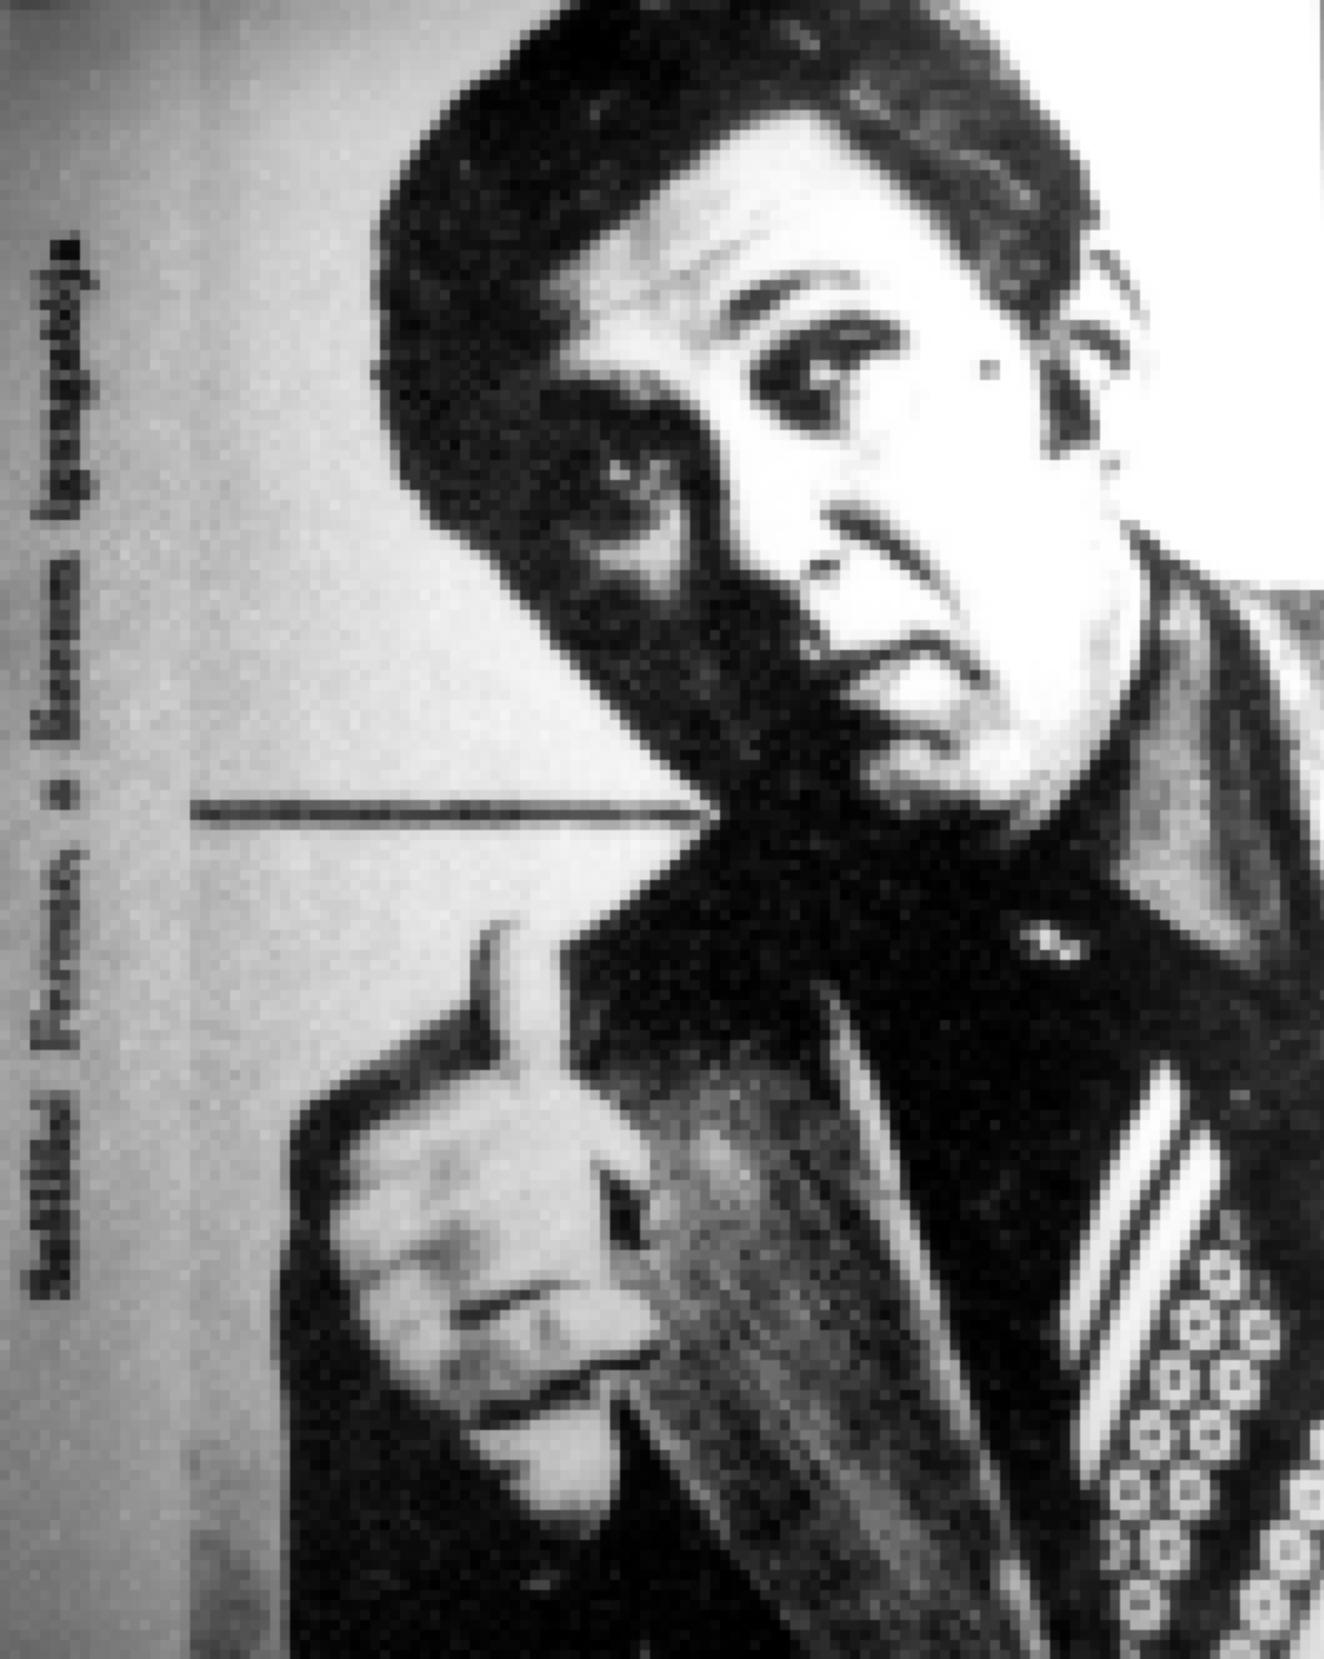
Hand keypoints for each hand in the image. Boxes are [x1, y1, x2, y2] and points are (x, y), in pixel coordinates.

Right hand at [331, 920, 659, 1537]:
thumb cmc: (499, 1307)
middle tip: (595, 1267)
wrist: (475, 1486)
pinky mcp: (436, 1402)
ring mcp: (381, 1320)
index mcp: (364, 1163)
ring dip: (599, 1281)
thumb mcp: (508, 1170)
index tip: (617, 1194)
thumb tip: (512, 924)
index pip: (521, 1090)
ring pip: (554, 1235)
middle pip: (542, 1158)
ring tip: (580, 1327)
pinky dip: (618, 1330)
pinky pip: (556, 1325)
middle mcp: (350, 1233)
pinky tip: (633, 1340)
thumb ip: (512, 1047)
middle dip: (595, 1214)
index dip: (593, 1140)